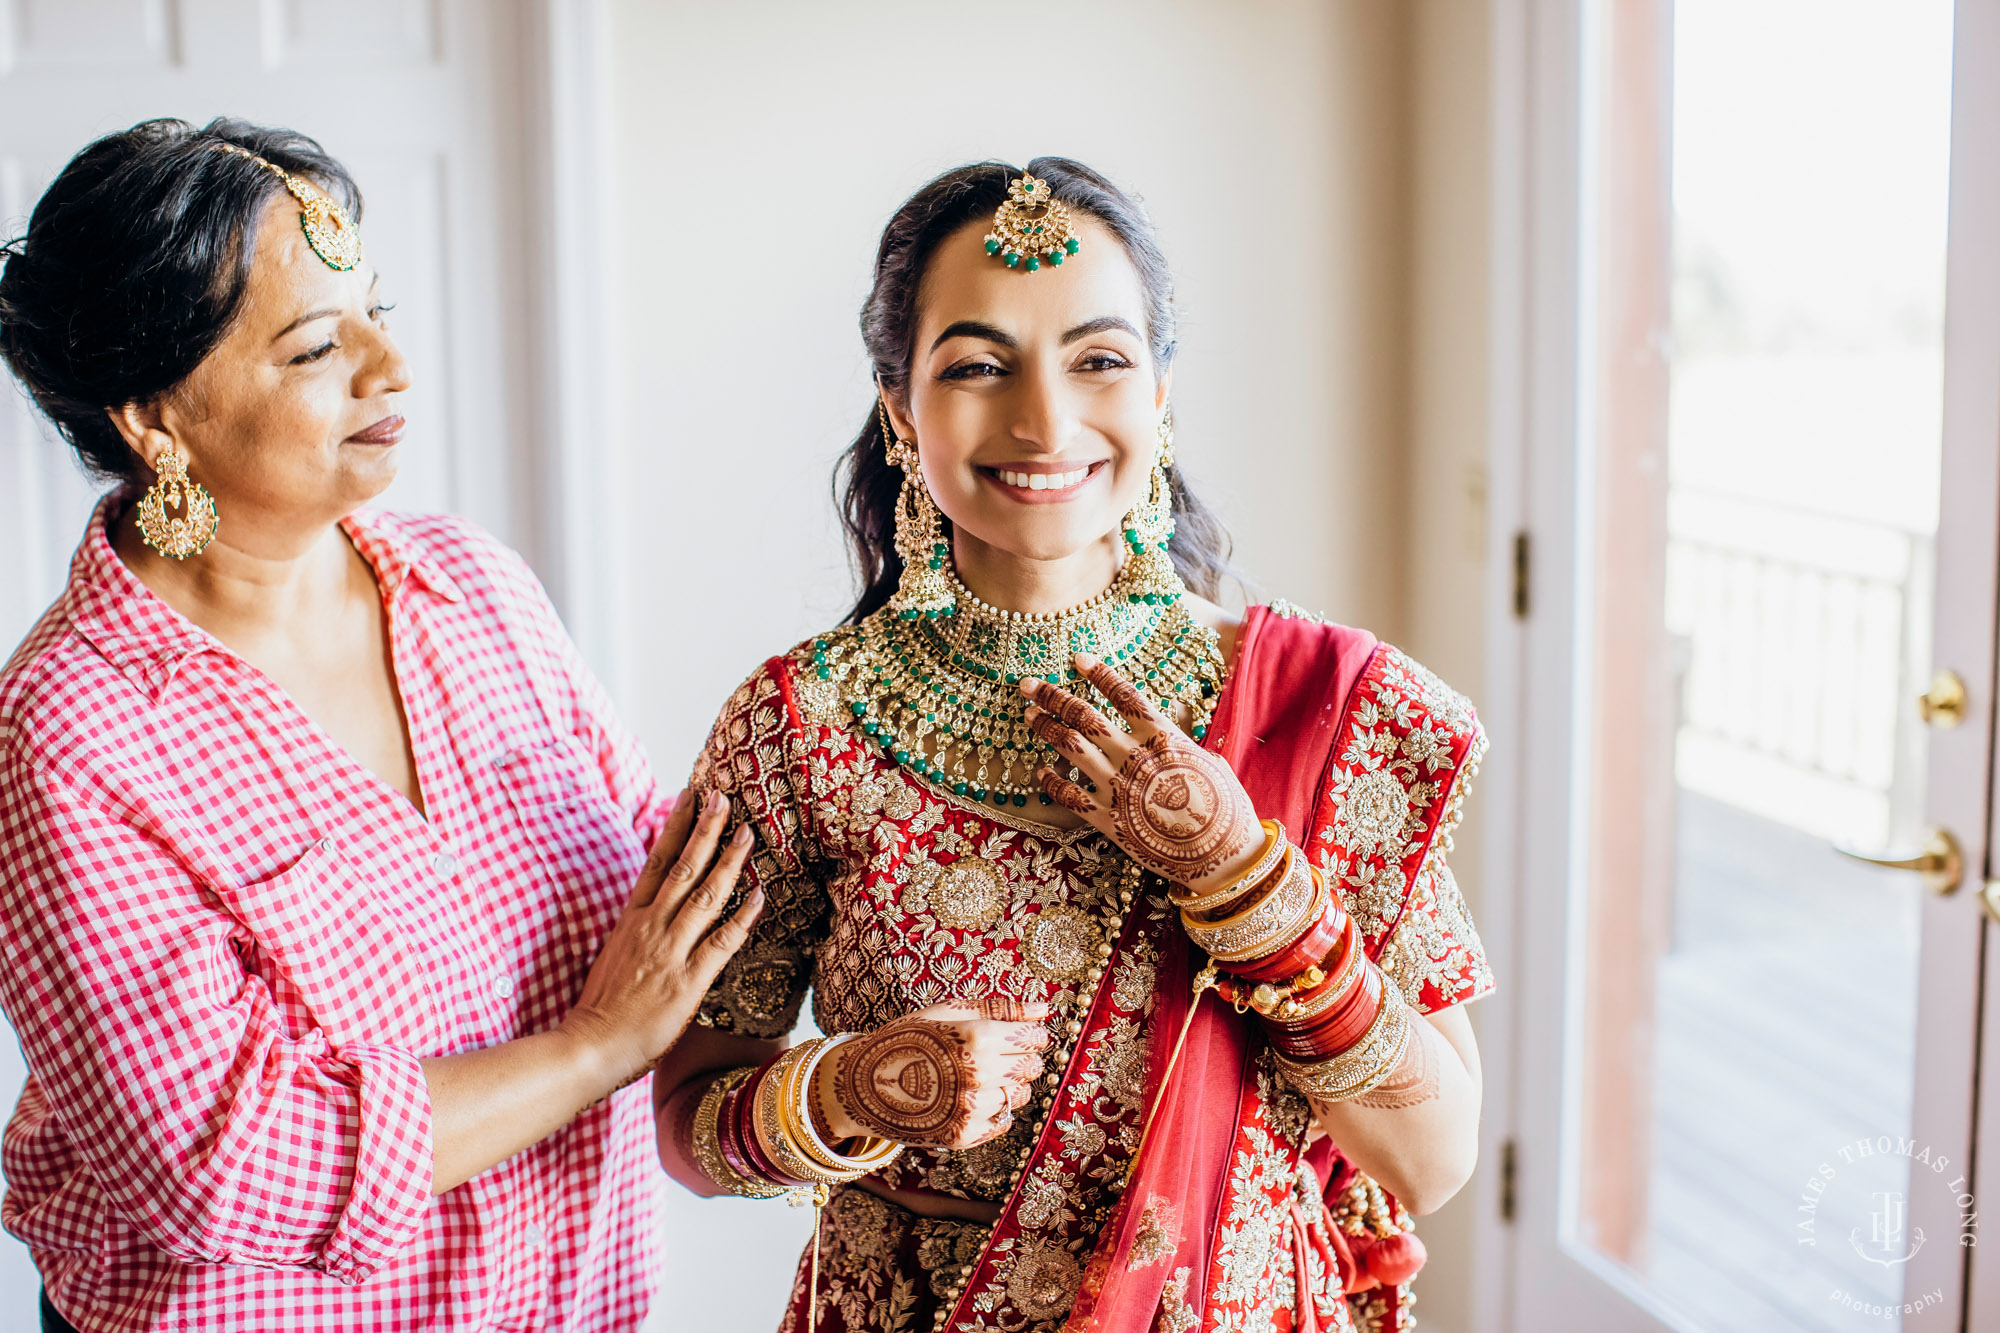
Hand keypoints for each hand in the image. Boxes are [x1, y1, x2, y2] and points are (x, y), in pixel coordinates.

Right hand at [560, 790, 762, 1086]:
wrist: (590, 1047)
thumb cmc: (602, 1009)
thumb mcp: (614, 956)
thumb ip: (637, 931)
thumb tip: (652, 910)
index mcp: (632, 920)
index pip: (656, 862)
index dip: (675, 826)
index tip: (690, 795)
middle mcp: (651, 928)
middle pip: (683, 868)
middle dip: (706, 830)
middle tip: (725, 797)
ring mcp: (669, 953)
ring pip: (705, 897)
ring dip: (729, 863)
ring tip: (749, 834)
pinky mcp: (687, 982)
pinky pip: (721, 943)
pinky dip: (742, 918)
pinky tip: (760, 896)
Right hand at [816, 998, 1051, 1149]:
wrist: (863, 1084)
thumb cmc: (907, 1039)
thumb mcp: (948, 1012)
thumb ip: (1000, 1009)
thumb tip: (1043, 1008)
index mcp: (975, 1039)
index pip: (1033, 1038)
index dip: (1032, 1034)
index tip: (1022, 1033)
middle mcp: (976, 1076)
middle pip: (1031, 1068)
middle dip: (1021, 1058)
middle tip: (996, 1054)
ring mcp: (970, 1109)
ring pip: (1021, 1095)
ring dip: (1009, 1085)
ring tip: (979, 1075)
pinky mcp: (962, 1136)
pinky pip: (1002, 1121)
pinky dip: (994, 1109)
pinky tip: (971, 1096)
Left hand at [1020, 654, 1261, 897]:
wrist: (1221, 856)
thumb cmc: (1224, 809)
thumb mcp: (1209, 762)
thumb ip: (1182, 745)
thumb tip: (1173, 736)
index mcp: (1162, 736)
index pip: (1123, 694)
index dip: (1099, 674)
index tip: (1078, 659)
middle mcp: (1133, 755)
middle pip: (1084, 715)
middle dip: (1052, 696)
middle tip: (1028, 684)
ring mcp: (1116, 786)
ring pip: (1069, 747)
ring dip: (1046, 727)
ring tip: (1029, 715)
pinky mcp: (1106, 819)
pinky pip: (1068, 794)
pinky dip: (1049, 780)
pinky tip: (1039, 770)